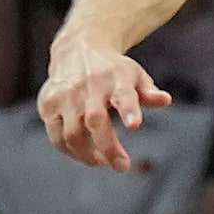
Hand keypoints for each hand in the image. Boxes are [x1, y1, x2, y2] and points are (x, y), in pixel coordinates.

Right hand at [38, 37, 170, 169]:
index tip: (135, 124)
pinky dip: (69, 151)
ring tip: (103, 162)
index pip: (123, 94)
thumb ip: (148, 92)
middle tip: (122, 165)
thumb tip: (165, 100)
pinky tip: (83, 154)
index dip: (129, 109)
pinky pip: (56, 136)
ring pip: (72, 134)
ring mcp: (65, 95)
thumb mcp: (134, 75)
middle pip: (95, 120)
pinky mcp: (48, 104)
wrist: (78, 48)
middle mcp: (89, 85)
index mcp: (115, 77)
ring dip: (88, 155)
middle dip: (109, 148)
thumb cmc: (113, 70)